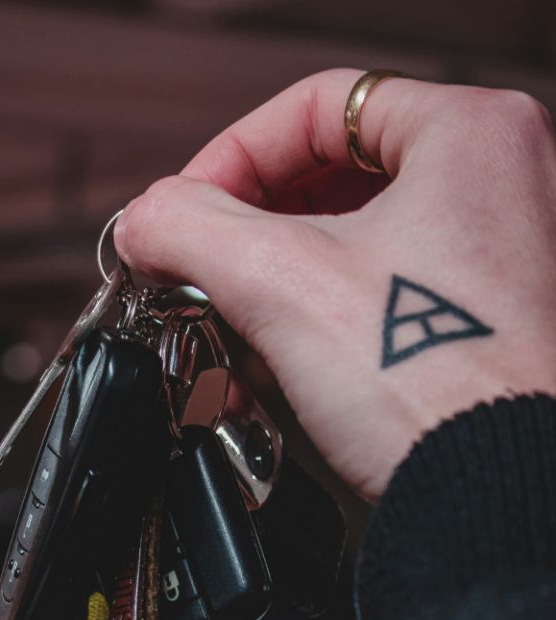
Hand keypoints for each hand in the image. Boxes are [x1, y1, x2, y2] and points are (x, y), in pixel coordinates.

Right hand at [114, 68, 555, 500]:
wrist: (493, 492)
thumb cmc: (433, 383)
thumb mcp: (278, 284)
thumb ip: (188, 230)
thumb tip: (143, 221)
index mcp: (469, 135)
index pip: (312, 107)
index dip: (227, 158)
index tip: (182, 213)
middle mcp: (496, 183)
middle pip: (325, 179)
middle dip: (242, 239)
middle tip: (196, 273)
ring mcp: (491, 255)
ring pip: (345, 242)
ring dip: (268, 290)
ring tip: (230, 334)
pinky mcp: (475, 320)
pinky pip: (371, 293)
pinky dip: (311, 322)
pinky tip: (274, 367)